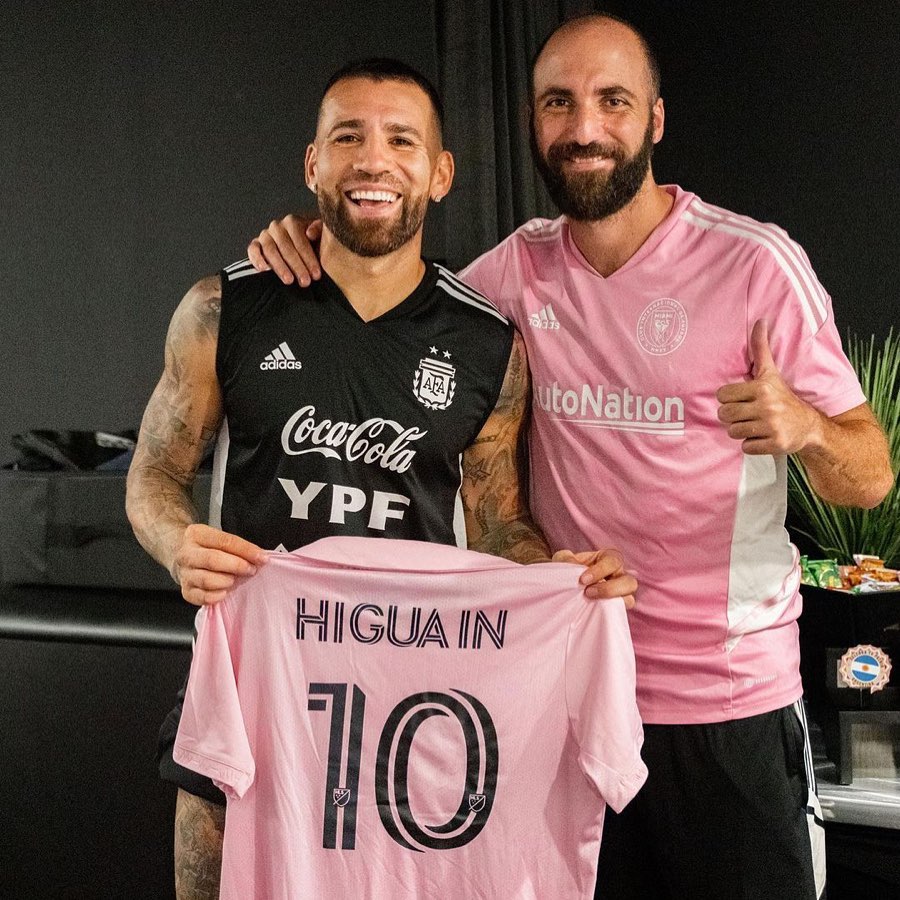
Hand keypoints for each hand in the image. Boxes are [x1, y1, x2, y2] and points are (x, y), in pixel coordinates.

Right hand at [172, 523, 267, 605]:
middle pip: (212, 560)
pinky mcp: (185, 591)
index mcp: (196, 534)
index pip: (224, 541)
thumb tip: (260, 558)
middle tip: (251, 570)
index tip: (262, 558)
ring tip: (235, 580)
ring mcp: (184, 573)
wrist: (182, 557)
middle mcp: (186, 554)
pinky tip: (225, 592)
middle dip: (237, 566)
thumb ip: (237, 547)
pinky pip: (201, 597)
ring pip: (206, 580)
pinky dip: (216, 596)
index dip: (245, 550)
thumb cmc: (208, 548)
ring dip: (227, 581)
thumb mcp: (219, 539)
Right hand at [247, 215, 322, 286]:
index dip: (309, 258)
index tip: (316, 274)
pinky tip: (264, 270)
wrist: (302, 246)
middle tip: (305, 282)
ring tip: (289, 281)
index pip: (300, 240)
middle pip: (285, 247)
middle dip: (297, 266)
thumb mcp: (321, 235)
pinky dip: (256, 259)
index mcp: (292, 222)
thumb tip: (309, 233)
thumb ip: (319, 230)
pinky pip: (252, 250)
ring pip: (270, 250)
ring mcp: (265, 235)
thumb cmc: (314, 242)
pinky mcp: (255, 244)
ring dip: (279, 266)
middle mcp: (277, 226)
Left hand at [552, 548, 636, 607]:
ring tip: (591, 604)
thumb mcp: (563, 559)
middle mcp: (619, 575)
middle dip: (610, 589)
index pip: (613, 562)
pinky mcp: (614, 609)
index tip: (583, 580)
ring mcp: (620, 594)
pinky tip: (591, 613)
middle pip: (630, 582)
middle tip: (589, 593)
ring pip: (629, 600)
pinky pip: (618, 613)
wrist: (564, 583)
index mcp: (609, 558)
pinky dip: (607, 614)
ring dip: (612, 603)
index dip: (600, 571)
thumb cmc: (568, 567)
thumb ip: (566, 558)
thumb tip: (573, 564)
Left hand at [716, 318, 818, 454]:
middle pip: (724, 415)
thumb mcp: (772, 373)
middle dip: (732, 416)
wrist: (810, 426)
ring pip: (733, 432)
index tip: (742, 399)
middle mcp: (767, 406)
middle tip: (747, 414)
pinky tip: (763, 437)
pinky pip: (746, 447)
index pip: (722, 395)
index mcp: (763, 387)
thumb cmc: (784, 398)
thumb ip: (760, 349)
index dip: (729, 399)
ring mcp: (772, 427)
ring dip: (741, 431)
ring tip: (755, 425)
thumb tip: (759, 320)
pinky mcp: (775, 445)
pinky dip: (752, 444)